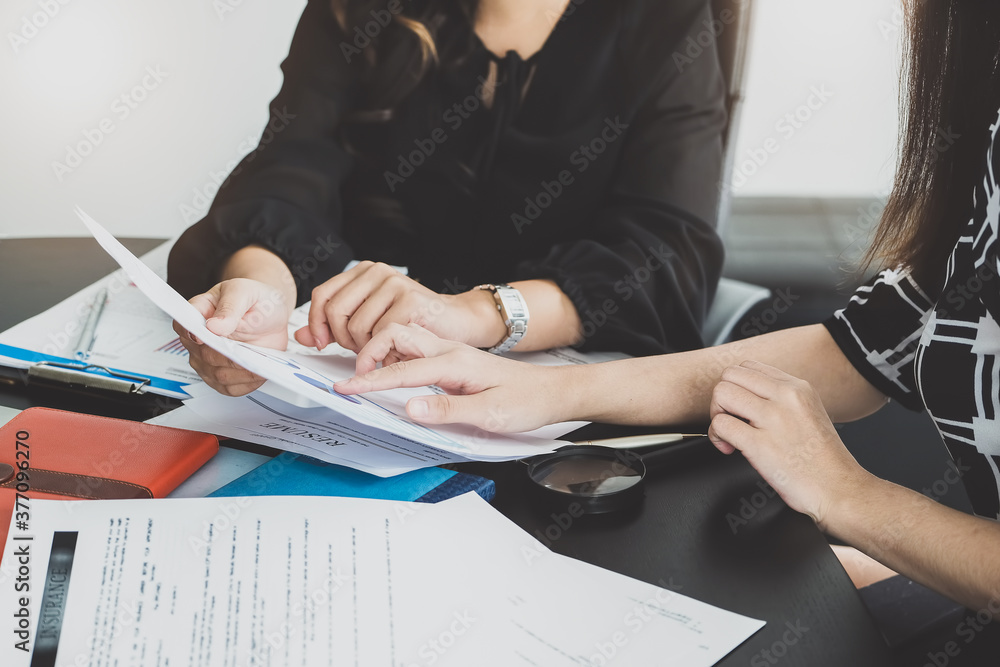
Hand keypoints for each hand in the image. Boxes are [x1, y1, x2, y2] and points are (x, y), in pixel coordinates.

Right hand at [174, 278, 291, 395]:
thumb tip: (213, 325)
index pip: (182, 326)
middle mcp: (198, 340)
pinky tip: (257, 372)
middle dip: (228, 355)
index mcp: (197, 314)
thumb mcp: (244, 293)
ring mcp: (208, 361)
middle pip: (204, 355)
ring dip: (241, 371)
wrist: (270, 315)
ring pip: (218, 375)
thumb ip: (229, 307)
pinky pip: (230, 388)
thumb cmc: (254, 300)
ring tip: (258, 359)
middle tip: (248, 350)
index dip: (192, 334)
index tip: (204, 337)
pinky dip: (246, 383)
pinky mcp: (223, 376)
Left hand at [293, 261, 505, 353]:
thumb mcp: (369, 322)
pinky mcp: (411, 300)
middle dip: (341, 339)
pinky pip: (380, 334)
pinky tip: (395, 352)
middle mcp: (378, 272)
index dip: (316, 323)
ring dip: (365, 349)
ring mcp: (395, 284)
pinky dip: (384, 351)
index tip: (321, 343)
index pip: (323, 295)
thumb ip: (335, 327)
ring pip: (356, 326)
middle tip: (356, 352)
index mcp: (364, 272)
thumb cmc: (413, 322)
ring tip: (382, 351)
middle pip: (335, 310)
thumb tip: (301, 336)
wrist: (456, 322)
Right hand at [333, 323, 563, 431]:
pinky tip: (393, 373)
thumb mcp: (489, 413)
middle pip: (397, 336)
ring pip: (406, 339)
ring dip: (381, 351)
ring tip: (365, 374)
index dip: (370, 380)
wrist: (552, 392)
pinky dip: (396, 356)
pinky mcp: (455, 361)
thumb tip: (411, 408)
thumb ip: (448, 410)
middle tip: (353, 379)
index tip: (346, 388)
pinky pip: (417, 349)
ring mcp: (452, 353)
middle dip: (368, 352)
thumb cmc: (525, 402)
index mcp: (455, 363)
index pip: (402, 370)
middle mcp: (450, 351)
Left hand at [708, 360, 871, 530]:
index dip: (736, 387)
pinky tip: (729, 448)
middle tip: (731, 420)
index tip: (741, 408)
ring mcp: (774, 419)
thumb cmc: (824, 460)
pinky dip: (716, 437)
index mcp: (798, 387)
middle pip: (730, 376)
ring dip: (717, 415)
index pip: (748, 367)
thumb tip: (749, 396)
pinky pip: (721, 425)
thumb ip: (782, 399)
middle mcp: (786, 397)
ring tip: (729, 435)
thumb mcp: (809, 413)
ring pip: (722, 393)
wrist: (840, 490)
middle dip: (722, 399)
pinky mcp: (760, 444)